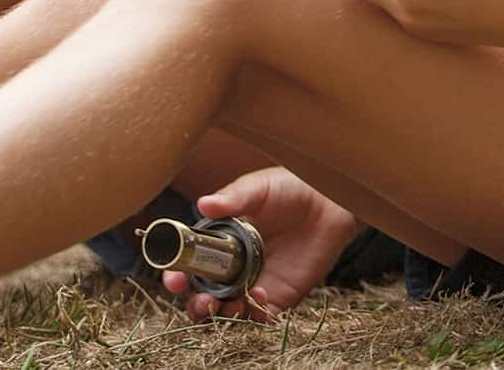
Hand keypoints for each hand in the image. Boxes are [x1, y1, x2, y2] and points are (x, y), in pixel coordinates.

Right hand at [161, 167, 362, 320]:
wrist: (329, 202)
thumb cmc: (289, 187)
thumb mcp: (258, 188)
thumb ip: (233, 198)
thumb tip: (202, 204)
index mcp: (219, 238)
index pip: (189, 262)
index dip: (177, 274)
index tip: (174, 279)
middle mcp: (232, 264)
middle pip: (203, 293)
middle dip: (197, 303)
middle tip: (202, 301)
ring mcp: (254, 281)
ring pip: (228, 310)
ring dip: (224, 313)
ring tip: (231, 304)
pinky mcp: (279, 295)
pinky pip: (261, 316)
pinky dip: (255, 314)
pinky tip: (259, 294)